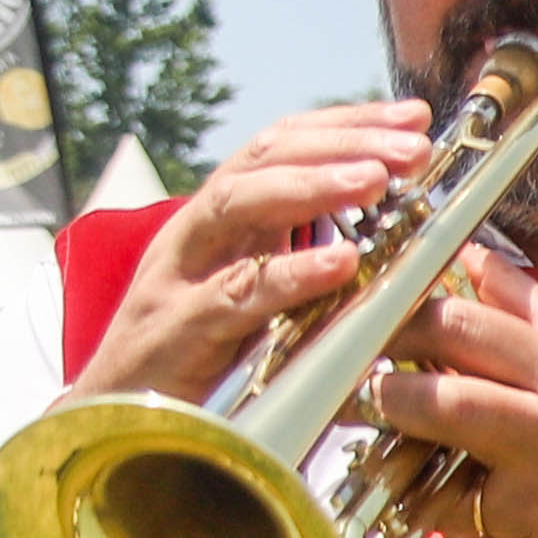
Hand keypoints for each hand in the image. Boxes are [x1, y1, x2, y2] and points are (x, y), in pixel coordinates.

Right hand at [63, 101, 428, 412]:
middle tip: (411, 144)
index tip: (414, 116)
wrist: (124, 420)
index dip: (346, 124)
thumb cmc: (205, 356)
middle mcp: (197, 232)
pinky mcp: (179, 330)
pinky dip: (288, 275)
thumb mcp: (263, 295)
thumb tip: (395, 230)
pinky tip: (340, 262)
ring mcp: (181, 276)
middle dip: (340, 144)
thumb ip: (309, 258)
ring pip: (236, 205)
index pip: (283, 146)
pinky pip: (234, 294)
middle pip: (263, 160)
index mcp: (222, 219)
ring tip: (376, 180)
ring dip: (311, 186)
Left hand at [366, 247, 537, 537]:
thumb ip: (526, 305)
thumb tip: (466, 257)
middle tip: (380, 397)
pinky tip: (486, 510)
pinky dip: (458, 528)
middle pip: (436, 402)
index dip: (400, 324)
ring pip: (432, 486)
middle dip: (389, 397)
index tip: (376, 331)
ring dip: (417, 474)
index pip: (459, 328)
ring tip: (433, 462)